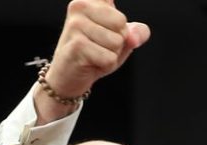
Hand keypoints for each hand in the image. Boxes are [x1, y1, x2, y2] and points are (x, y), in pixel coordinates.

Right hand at [37, 0, 150, 121]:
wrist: (69, 75)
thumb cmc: (96, 52)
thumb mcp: (121, 39)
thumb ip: (136, 32)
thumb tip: (133, 37)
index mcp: (92, 0)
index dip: (120, 7)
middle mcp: (80, 5)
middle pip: (121, 24)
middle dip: (118, 41)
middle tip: (100, 46)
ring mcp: (76, 24)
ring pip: (116, 42)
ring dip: (111, 54)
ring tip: (95, 54)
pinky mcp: (76, 44)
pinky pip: (109, 58)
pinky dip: (106, 65)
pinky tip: (91, 62)